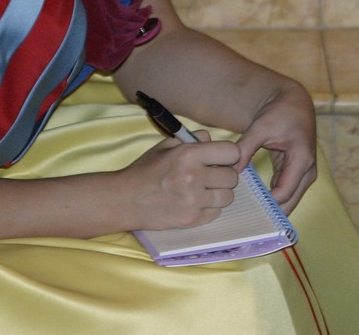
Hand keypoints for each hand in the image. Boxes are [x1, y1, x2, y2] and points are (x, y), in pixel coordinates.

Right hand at [121, 132, 241, 230]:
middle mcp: (194, 177)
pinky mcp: (192, 219)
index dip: (229, 154)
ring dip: (219, 192)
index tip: (222, 158)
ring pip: (228, 196)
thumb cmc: (145, 170)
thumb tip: (212, 140)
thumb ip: (193, 139)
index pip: (232, 152)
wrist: (126, 199)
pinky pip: (216, 212)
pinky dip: (210, 207)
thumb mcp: (166, 145)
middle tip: (212, 175)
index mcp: (189, 154)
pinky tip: (196, 202)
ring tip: (204, 189)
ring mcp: (193, 201)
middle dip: (224, 174)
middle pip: (232, 176)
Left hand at [233, 80, 317, 213]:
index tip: (244, 209)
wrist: (294, 104)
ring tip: (247, 213)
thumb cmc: (279, 113)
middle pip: (289, 203)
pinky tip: (253, 201)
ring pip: (289, 201)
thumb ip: (245, 148)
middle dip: (269, 212)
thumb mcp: (260, 127)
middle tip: (244, 219)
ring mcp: (304, 174)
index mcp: (301, 159)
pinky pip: (285, 192)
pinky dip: (272, 198)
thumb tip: (231, 171)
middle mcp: (307, 170)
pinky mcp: (297, 174)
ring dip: (270, 207)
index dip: (266, 204)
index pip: (284, 193)